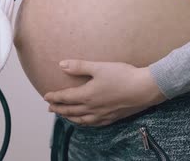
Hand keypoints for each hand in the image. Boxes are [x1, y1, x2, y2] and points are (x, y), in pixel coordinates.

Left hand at [44, 60, 166, 125]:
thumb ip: (79, 66)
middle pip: (70, 110)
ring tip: (63, 115)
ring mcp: (102, 114)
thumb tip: (61, 65)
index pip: (65, 98)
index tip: (45, 96)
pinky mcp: (112, 117)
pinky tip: (84, 121)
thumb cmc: (122, 75)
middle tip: (49, 108)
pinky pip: (93, 124)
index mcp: (87, 95)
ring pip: (81, 119)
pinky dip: (84, 123)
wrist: (145, 89)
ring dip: (69, 117)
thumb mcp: (99, 67)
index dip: (54, 97)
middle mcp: (92, 108)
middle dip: (58, 109)